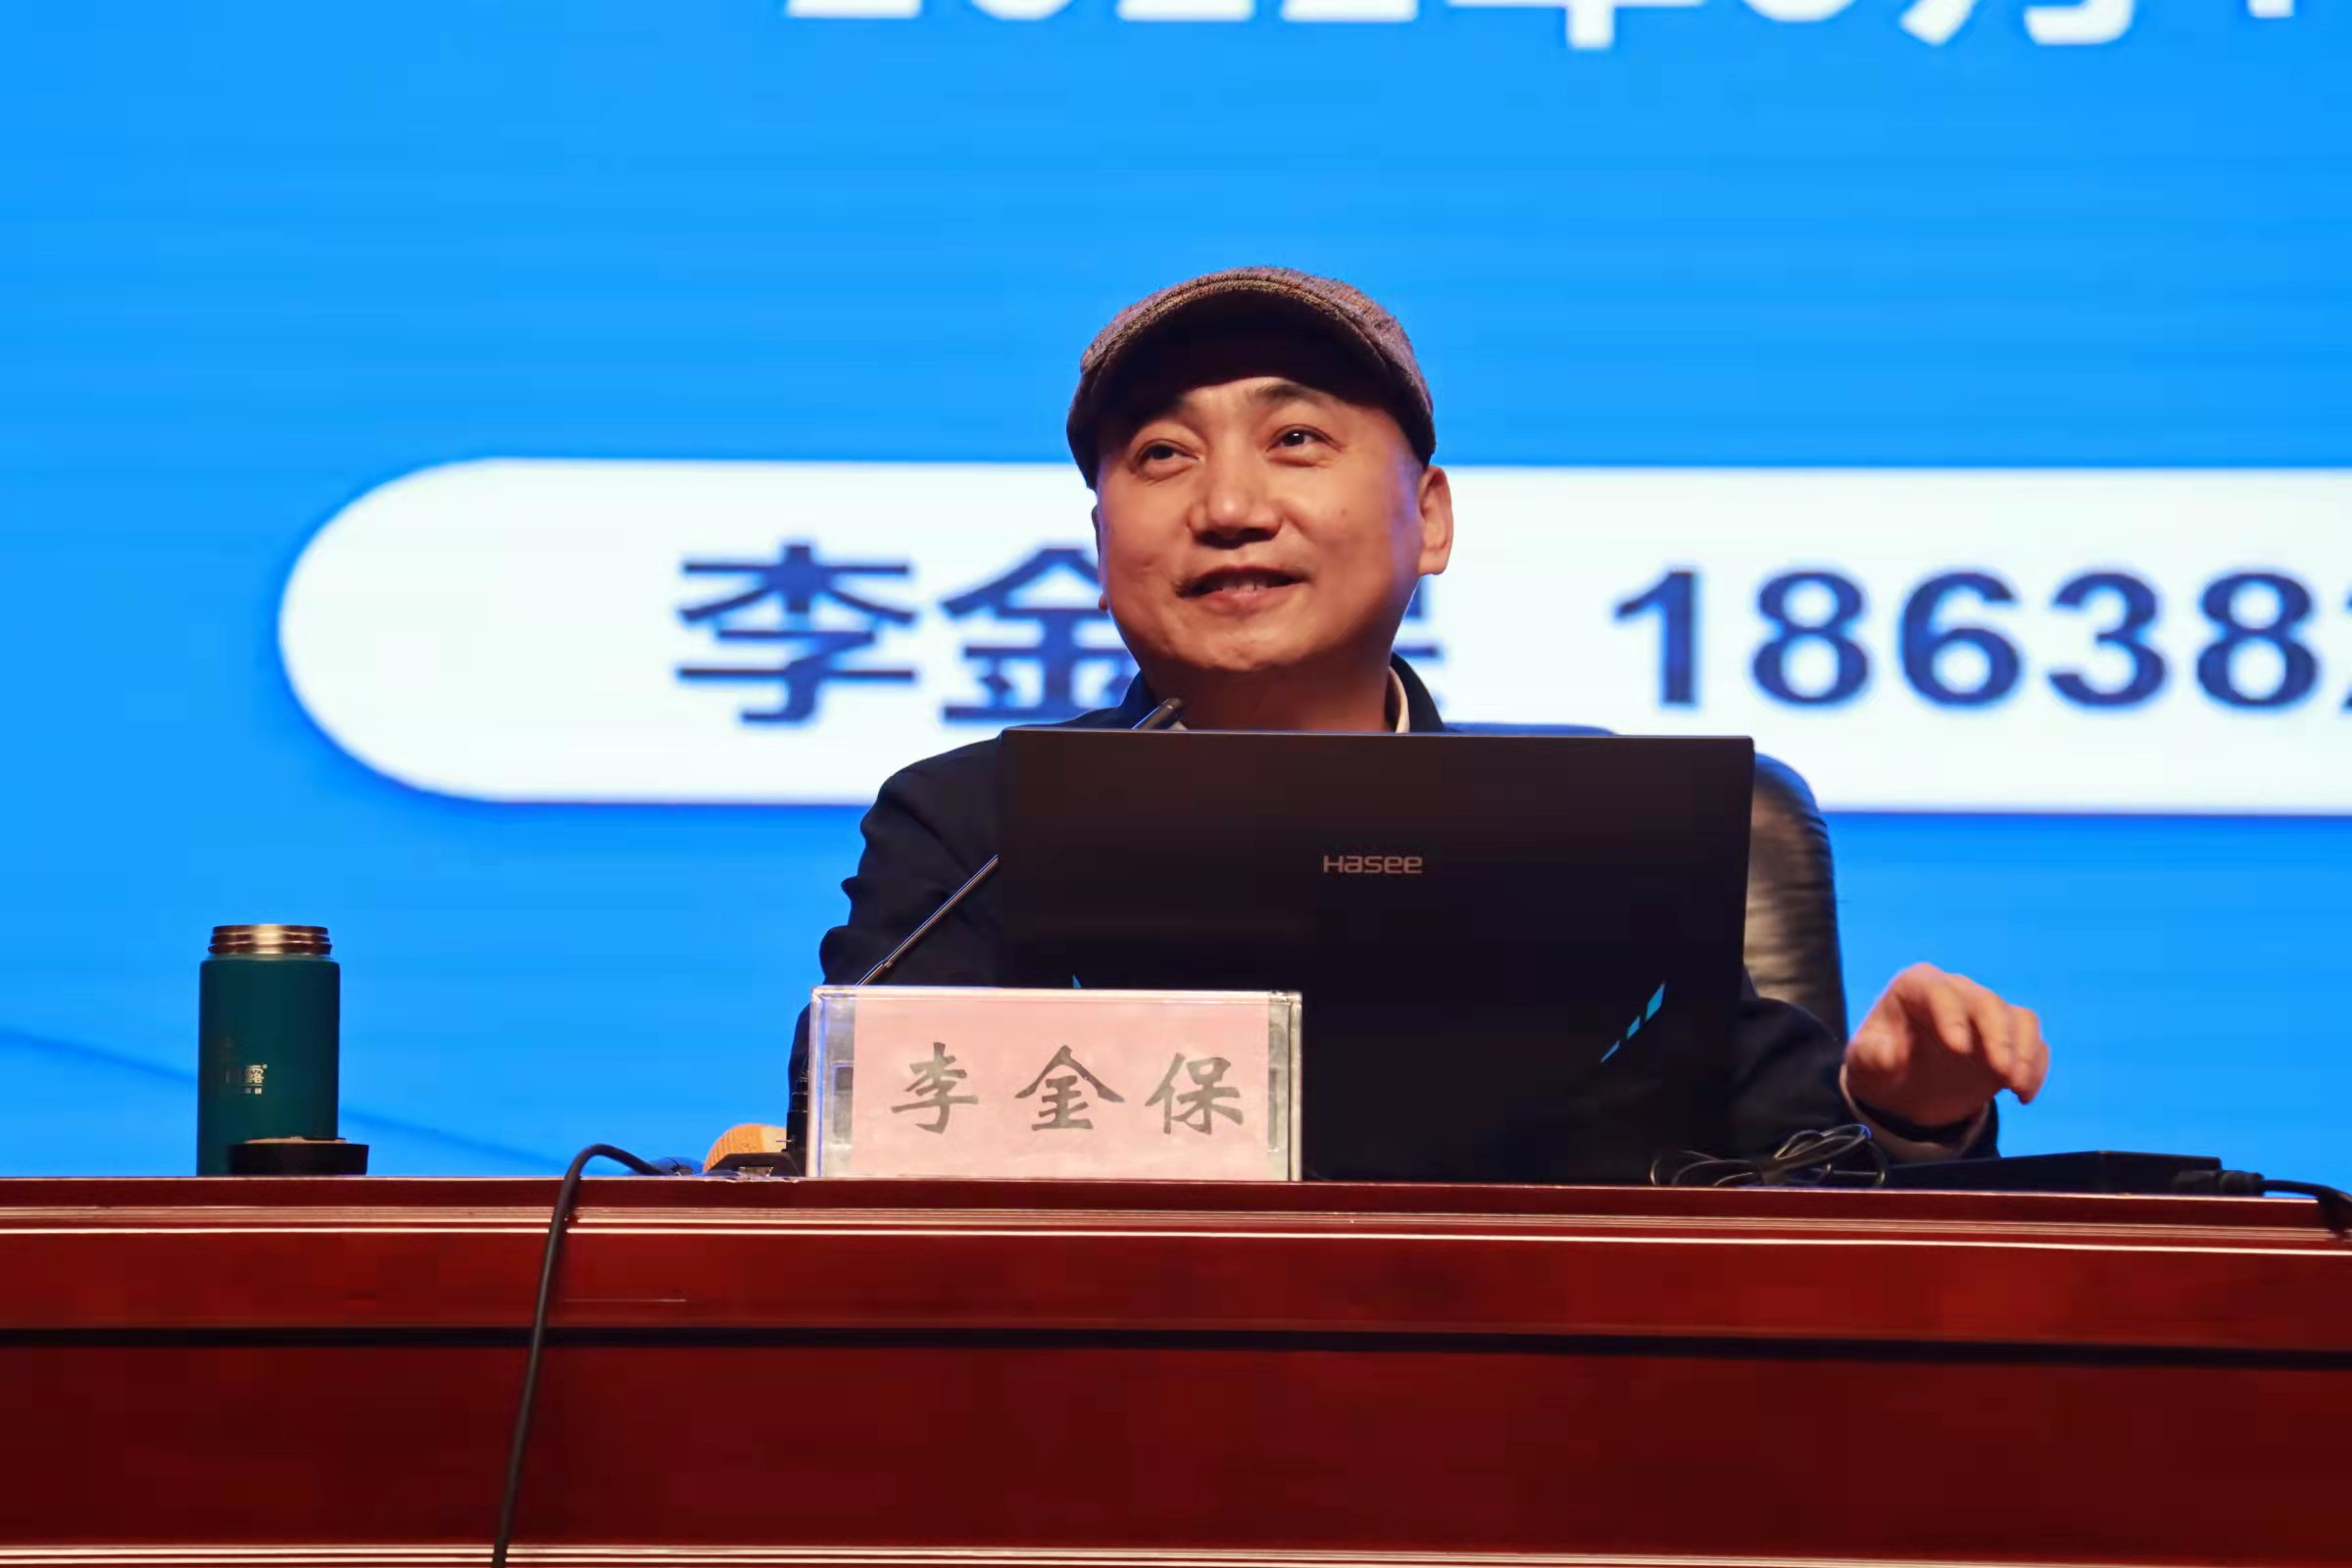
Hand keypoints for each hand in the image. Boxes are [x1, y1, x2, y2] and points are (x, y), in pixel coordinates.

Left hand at [1843, 963, 2049, 1131]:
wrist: (1902, 1083)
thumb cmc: (1880, 1062)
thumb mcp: (1864, 1062)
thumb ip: (1873, 1056)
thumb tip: (1893, 1056)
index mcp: (1916, 987)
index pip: (1938, 992)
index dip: (1951, 1017)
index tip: (1957, 1050)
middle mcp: (1957, 992)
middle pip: (1986, 1003)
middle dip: (1998, 1037)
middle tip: (2001, 1073)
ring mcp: (1986, 1013)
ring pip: (2018, 1019)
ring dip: (2023, 1053)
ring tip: (2015, 1088)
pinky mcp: (2009, 1038)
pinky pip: (2033, 1043)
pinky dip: (2034, 1067)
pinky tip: (2022, 1096)